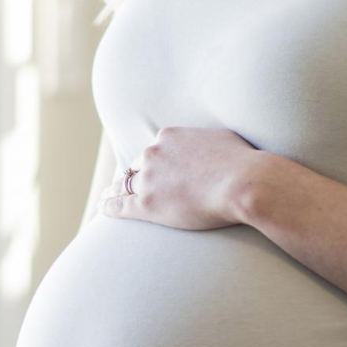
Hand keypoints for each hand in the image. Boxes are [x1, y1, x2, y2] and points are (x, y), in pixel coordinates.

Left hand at [100, 126, 263, 229]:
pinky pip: (120, 205)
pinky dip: (109, 206)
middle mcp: (153, 154)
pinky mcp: (147, 204)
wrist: (243, 182)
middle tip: (124, 184)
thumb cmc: (242, 162)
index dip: (150, 162)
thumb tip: (208, 144)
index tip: (147, 169)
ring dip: (115, 191)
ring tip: (108, 197)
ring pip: (124, 185)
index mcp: (169, 137)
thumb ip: (204, 141)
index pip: (154, 151)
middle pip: (136, 167)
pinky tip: (102, 208)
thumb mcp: (220, 138)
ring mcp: (149, 179)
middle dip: (132, 175)